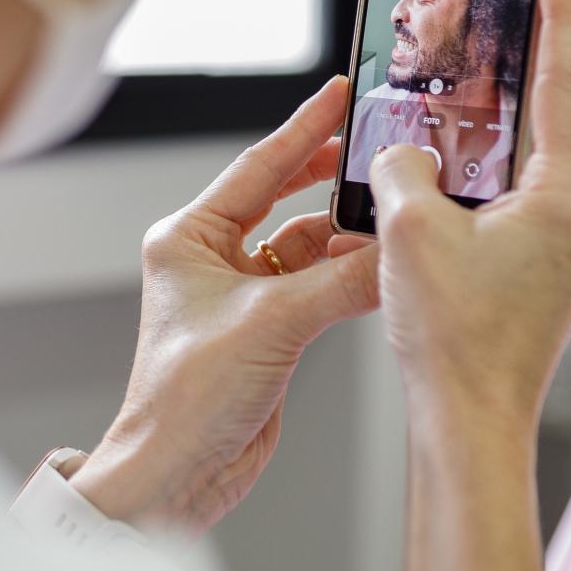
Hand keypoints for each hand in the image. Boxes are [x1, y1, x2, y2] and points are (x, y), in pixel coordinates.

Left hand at [72, 77, 380, 534]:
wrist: (175, 475)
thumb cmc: (185, 402)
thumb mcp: (271, 325)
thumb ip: (340, 283)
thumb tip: (395, 253)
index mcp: (189, 239)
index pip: (257, 167)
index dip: (303, 130)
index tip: (338, 95)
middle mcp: (211, 261)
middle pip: (284, 200)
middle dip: (331, 179)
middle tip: (379, 151)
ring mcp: (240, 296)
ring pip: (306, 249)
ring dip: (346, 237)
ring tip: (391, 217)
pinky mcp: (266, 331)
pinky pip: (316, 288)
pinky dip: (348, 278)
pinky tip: (380, 268)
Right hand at [371, 0, 570, 446]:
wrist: (471, 427)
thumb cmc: (453, 342)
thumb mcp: (409, 230)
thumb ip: (404, 165)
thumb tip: (408, 152)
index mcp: (569, 197)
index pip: (565, 81)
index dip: (561, 12)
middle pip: (549, 124)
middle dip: (517, 75)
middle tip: (502, 18)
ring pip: (532, 169)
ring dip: (492, 141)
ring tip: (453, 112)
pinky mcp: (555, 275)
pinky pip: (524, 206)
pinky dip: (488, 185)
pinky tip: (449, 184)